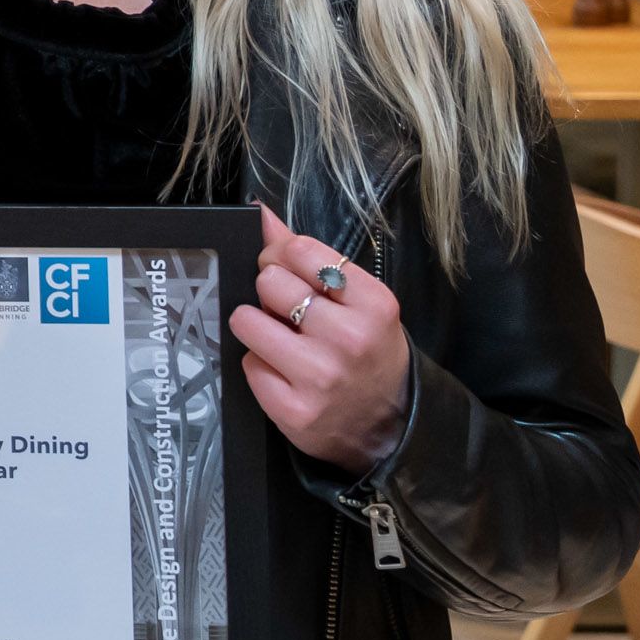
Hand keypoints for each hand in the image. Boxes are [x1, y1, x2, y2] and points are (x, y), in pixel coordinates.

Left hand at [234, 206, 412, 473]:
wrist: (391, 426)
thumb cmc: (369, 353)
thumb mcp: (359, 302)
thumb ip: (309, 255)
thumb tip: (259, 213)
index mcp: (373, 303)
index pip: (301, 251)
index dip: (281, 256)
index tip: (287, 271)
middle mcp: (350, 338)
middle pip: (269, 282)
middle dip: (269, 292)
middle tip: (286, 311)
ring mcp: (321, 377)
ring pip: (247, 321)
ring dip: (257, 327)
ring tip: (282, 340)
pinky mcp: (294, 409)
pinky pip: (248, 364)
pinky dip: (260, 365)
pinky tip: (285, 374)